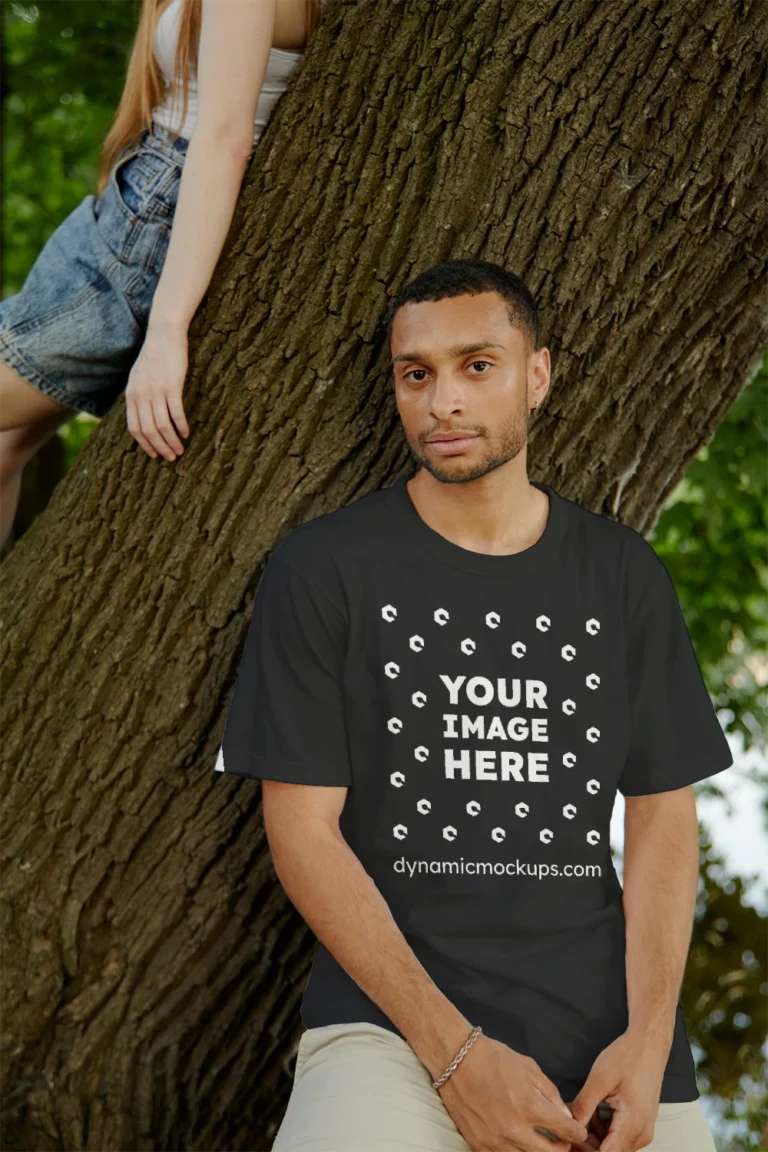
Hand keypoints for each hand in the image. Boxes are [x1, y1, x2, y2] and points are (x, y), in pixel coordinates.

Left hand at [125, 323, 189, 460]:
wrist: (163, 335)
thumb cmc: (154, 356)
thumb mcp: (139, 377)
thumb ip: (138, 396)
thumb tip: (143, 416)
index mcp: (131, 395)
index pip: (134, 428)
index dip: (145, 445)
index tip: (155, 455)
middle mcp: (141, 395)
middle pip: (149, 431)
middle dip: (160, 448)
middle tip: (171, 458)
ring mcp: (156, 391)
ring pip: (162, 425)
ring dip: (172, 441)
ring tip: (181, 450)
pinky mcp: (172, 386)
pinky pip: (176, 413)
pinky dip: (181, 426)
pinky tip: (187, 433)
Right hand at [438, 1033, 589, 1150]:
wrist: (456, 1060)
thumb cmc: (493, 1058)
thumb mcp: (529, 1067)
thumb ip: (551, 1094)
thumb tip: (564, 1115)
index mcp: (530, 1107)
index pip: (566, 1131)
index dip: (577, 1132)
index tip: (578, 1130)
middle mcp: (514, 1129)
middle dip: (562, 1147)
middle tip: (563, 1140)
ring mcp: (495, 1141)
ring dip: (538, 1151)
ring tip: (541, 1141)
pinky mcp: (478, 1145)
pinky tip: (518, 1141)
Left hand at [566, 1030, 666, 1150]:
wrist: (649, 1045)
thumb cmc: (628, 1057)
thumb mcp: (600, 1079)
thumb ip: (584, 1106)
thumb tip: (571, 1126)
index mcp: (632, 1124)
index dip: (585, 1150)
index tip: (569, 1139)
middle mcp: (641, 1134)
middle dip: (588, 1143)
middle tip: (571, 1125)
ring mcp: (643, 1130)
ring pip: (614, 1146)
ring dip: (595, 1136)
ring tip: (585, 1112)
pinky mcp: (641, 1124)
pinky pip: (620, 1137)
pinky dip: (604, 1129)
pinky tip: (595, 1111)